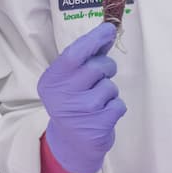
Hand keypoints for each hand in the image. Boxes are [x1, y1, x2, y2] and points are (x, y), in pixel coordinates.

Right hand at [39, 21, 126, 172]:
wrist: (71, 143)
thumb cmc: (73, 102)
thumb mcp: (69, 80)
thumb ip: (85, 58)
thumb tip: (107, 31)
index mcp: (52, 81)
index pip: (73, 55)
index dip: (93, 40)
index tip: (109, 29)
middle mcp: (63, 95)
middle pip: (96, 68)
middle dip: (106, 67)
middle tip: (101, 76)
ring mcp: (81, 111)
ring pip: (110, 86)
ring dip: (109, 90)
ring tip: (97, 101)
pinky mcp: (98, 126)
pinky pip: (118, 104)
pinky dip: (116, 106)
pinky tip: (103, 114)